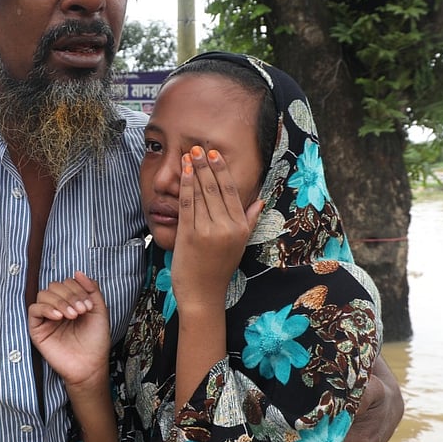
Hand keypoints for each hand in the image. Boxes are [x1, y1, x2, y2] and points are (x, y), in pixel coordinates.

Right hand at [28, 271, 111, 390]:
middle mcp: (57, 307)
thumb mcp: (99, 311)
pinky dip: (46, 308)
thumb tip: (78, 272)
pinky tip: (59, 317)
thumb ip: (92, 290)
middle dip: (69, 295)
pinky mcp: (36, 329)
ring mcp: (46, 318)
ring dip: (60, 301)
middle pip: (54, 286)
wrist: (90, 365)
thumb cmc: (95, 341)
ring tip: (72, 315)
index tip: (88, 306)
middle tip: (81, 311)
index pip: (67, 283)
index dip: (77, 289)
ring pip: (44, 294)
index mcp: (71, 302)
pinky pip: (34, 310)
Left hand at [171, 146, 263, 307]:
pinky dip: (184, 186)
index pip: (231, 191)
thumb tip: (260, 201)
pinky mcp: (189, 235)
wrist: (203, 294)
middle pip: (214, 188)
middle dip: (205, 165)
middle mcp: (226, 227)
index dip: (222, 171)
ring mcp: (207, 231)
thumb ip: (250, 221)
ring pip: (200, 193)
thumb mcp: (240, 245)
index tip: (215, 154)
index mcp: (240, 228)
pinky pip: (187, 204)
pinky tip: (181, 173)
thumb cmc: (219, 269)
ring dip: (193, 171)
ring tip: (188, 155)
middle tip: (198, 147)